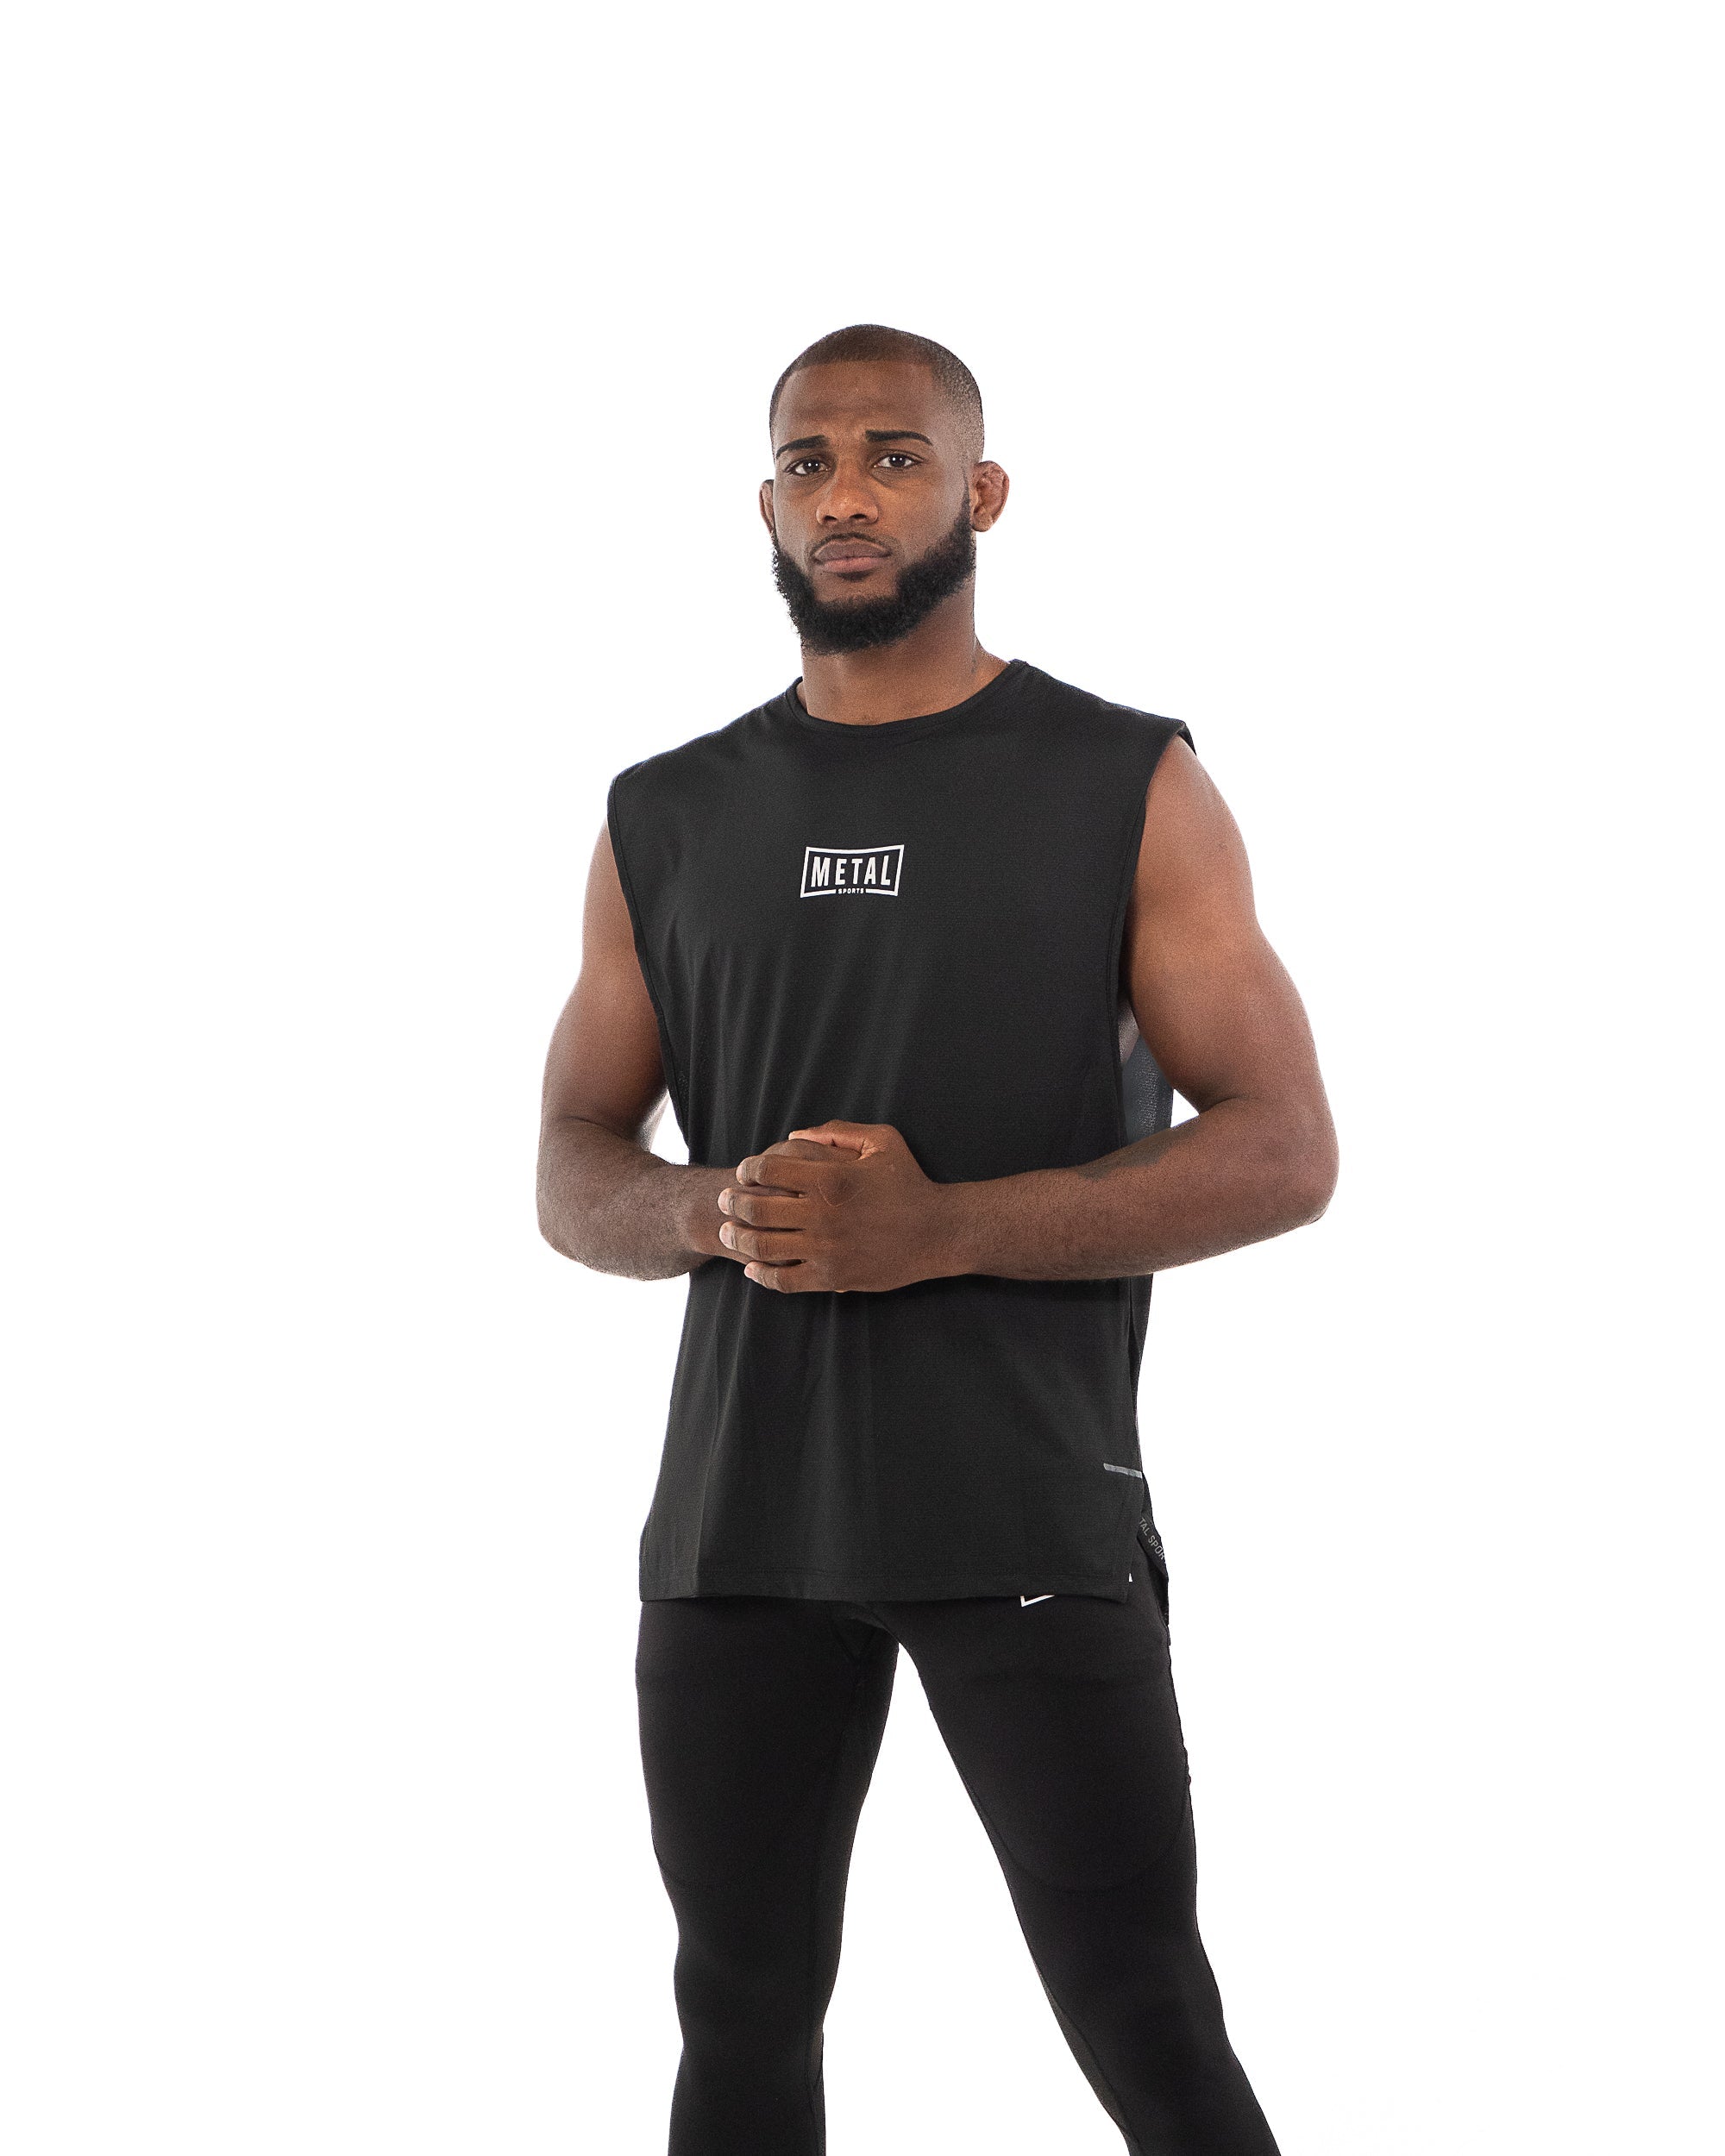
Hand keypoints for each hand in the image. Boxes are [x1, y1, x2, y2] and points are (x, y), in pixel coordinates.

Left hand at [715, 1121, 962, 1292]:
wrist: (939, 1232)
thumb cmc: (910, 1183)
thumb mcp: (882, 1141)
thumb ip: (837, 1131)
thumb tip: (794, 1136)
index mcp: (831, 1178)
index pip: (768, 1170)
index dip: (748, 1170)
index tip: (743, 1173)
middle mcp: (823, 1215)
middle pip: (756, 1209)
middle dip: (733, 1203)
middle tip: (726, 1201)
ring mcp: (826, 1249)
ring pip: (763, 1246)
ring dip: (738, 1237)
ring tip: (729, 1231)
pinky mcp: (833, 1277)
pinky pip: (783, 1281)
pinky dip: (761, 1275)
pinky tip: (752, 1267)